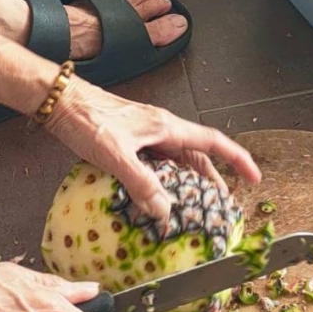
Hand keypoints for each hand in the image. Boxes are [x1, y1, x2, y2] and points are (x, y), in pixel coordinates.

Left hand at [44, 78, 261, 222]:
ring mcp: (144, 133)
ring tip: (192, 205)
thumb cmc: (85, 118)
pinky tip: (153, 194)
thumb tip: (165, 212)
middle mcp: (160, 128)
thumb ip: (140, 183)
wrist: (58, 99)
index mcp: (166, 127)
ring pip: (176, 160)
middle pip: (197, 156)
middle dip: (213, 179)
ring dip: (187, 180)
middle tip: (221, 205)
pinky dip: (162, 178)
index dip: (237, 160)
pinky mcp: (128, 138)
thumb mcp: (115, 153)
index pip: (214, 143)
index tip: (254, 178)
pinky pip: (155, 161)